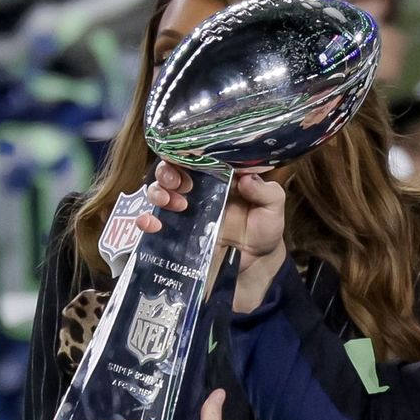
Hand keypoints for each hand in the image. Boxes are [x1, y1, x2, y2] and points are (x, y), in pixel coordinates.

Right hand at [138, 162, 288, 312]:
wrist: (255, 266)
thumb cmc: (264, 230)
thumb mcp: (273, 208)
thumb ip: (265, 192)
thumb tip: (246, 179)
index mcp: (217, 177)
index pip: (194, 156)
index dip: (185, 153)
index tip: (187, 159)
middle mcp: (196, 191)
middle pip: (169, 171)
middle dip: (167, 172)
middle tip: (180, 184)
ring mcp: (183, 212)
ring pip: (157, 192)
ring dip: (158, 192)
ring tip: (175, 204)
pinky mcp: (175, 234)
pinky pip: (152, 223)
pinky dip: (145, 220)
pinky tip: (151, 224)